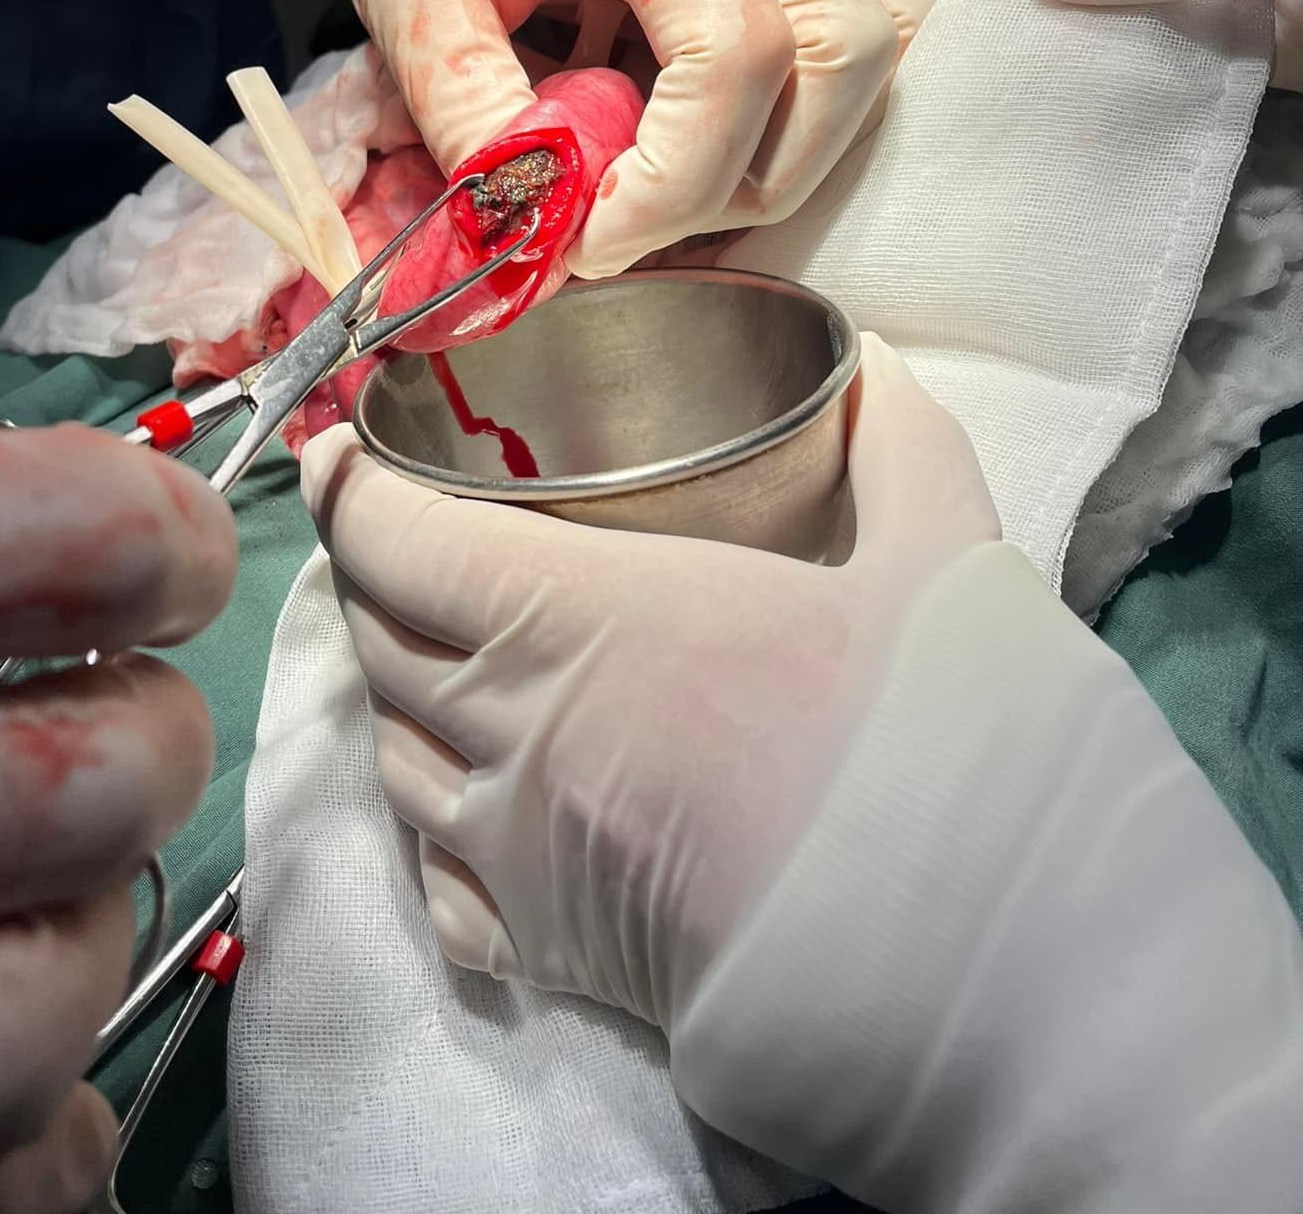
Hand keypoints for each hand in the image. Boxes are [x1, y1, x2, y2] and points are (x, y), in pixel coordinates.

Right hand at [0, 426, 235, 1212]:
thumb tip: (11, 516)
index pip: (87, 540)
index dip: (155, 534)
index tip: (159, 548)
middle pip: (116, 767)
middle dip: (139, 730)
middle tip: (84, 708)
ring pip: (78, 973)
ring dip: (82, 914)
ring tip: (3, 873)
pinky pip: (4, 1149)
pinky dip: (22, 1097)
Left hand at [300, 335, 995, 1031]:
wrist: (981, 953)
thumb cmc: (939, 737)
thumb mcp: (936, 551)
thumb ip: (894, 442)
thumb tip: (877, 365)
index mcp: (587, 614)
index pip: (400, 542)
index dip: (350, 489)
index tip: (338, 451)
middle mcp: (522, 727)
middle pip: (377, 639)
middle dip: (364, 575)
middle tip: (391, 536)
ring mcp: (523, 851)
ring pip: (392, 758)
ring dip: (392, 694)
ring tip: (427, 654)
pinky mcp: (551, 953)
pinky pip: (436, 885)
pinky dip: (428, 832)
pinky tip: (464, 808)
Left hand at [331, 0, 930, 277]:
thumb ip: (466, 107)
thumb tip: (533, 231)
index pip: (732, 47)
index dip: (678, 178)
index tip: (591, 241)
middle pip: (838, 55)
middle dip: (741, 181)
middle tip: (622, 223)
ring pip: (877, 51)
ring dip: (791, 157)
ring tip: (668, 188)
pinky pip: (874, 34)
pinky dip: (819, 118)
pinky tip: (720, 150)